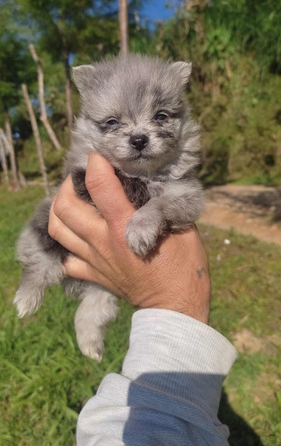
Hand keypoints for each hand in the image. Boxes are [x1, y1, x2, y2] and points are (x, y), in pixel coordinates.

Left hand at [48, 153, 210, 323]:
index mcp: (124, 225)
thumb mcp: (181, 227)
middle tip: (81, 178)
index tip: (101, 154)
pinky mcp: (93, 276)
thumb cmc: (185, 267)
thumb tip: (152, 181)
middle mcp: (102, 240)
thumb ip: (162, 204)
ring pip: (58, 230)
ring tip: (71, 200)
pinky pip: (67, 259)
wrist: (176, 309)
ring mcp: (94, 260)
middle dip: (68, 185)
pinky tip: (77, 236)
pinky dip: (66, 245)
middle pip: (65, 206)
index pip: (99, 184)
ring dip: (59, 210)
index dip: (96, 162)